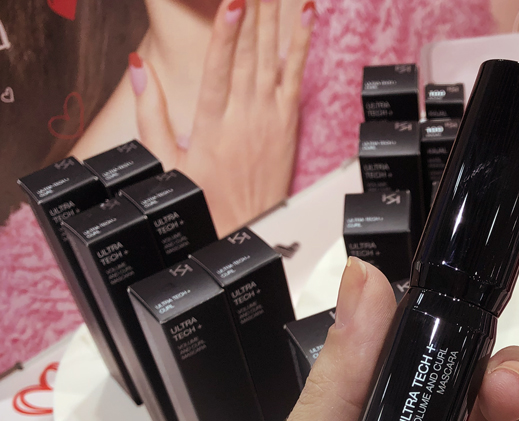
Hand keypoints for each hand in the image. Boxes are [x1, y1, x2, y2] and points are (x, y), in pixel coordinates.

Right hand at [128, 0, 314, 235]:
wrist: (248, 227)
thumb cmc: (207, 198)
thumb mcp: (168, 162)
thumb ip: (152, 114)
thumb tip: (139, 67)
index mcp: (212, 125)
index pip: (219, 69)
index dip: (225, 33)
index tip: (233, 2)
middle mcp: (244, 116)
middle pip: (247, 53)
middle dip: (252, 10)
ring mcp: (269, 117)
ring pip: (272, 56)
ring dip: (273, 14)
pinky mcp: (287, 122)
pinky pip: (295, 76)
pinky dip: (301, 44)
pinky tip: (305, 13)